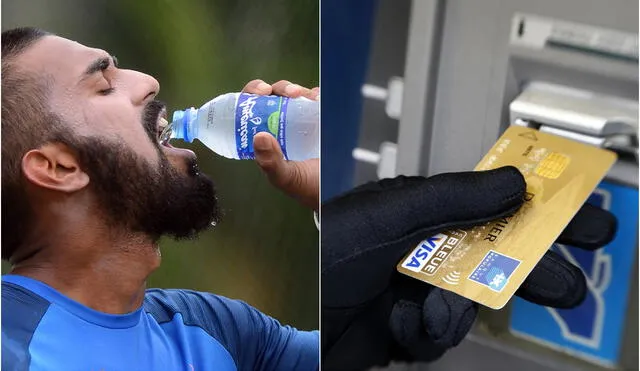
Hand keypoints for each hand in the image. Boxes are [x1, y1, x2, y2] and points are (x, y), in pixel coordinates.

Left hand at [241, 79, 318, 210]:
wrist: (335, 191)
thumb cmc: (306, 186)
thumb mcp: (286, 177)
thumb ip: (271, 163)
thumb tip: (259, 136)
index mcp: (265, 135)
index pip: (252, 108)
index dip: (252, 93)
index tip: (260, 92)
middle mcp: (282, 123)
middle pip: (274, 95)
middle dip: (279, 88)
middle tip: (288, 93)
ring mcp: (303, 119)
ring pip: (296, 94)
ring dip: (299, 90)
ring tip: (308, 97)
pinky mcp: (322, 118)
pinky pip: (318, 100)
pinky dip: (317, 95)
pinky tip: (318, 99)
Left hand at [321, 166, 616, 369]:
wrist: (294, 317)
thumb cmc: (325, 255)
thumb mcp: (390, 218)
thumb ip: (452, 198)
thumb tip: (514, 183)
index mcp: (422, 215)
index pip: (492, 209)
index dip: (538, 215)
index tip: (581, 221)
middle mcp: (423, 252)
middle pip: (493, 261)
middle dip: (529, 274)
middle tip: (566, 286)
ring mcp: (416, 291)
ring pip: (469, 308)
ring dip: (452, 313)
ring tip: (428, 307)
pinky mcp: (406, 330)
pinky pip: (438, 338)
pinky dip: (422, 333)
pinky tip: (398, 323)